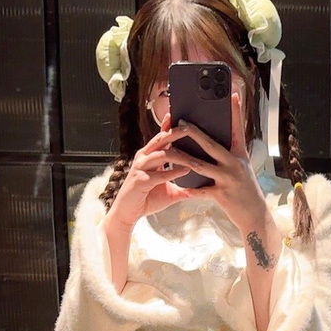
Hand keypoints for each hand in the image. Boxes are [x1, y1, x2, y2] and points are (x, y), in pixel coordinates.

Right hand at [106, 110, 192, 227]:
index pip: (161, 137)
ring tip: (196, 159)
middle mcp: (144, 158)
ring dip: (181, 156)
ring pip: (162, 155)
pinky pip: (158, 174)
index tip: (181, 117)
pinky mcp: (140, 181)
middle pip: (161, 140)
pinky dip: (173, 172)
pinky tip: (185, 171)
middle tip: (191, 128)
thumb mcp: (169, 191)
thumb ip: (184, 187)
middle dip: (176, 133)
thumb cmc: (147, 199)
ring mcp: (140, 168)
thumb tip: (201, 189)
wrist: (129, 213)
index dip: (169, 126)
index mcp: (150, 156)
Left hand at [161, 91, 270, 242]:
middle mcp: (235, 164)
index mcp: (240, 155)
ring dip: (183, 158)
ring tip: (169, 151)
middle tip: (181, 122)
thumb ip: (230, 156)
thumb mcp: (242, 169)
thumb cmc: (246, 191)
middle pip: (211, 144)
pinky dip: (189, 188)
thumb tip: (214, 143)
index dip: (235, 112)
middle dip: (194, 132)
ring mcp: (228, 179)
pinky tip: (178, 185)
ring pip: (200, 165)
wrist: (255, 216)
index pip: (237, 129)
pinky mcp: (222, 195)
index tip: (232, 94)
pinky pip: (200, 190)